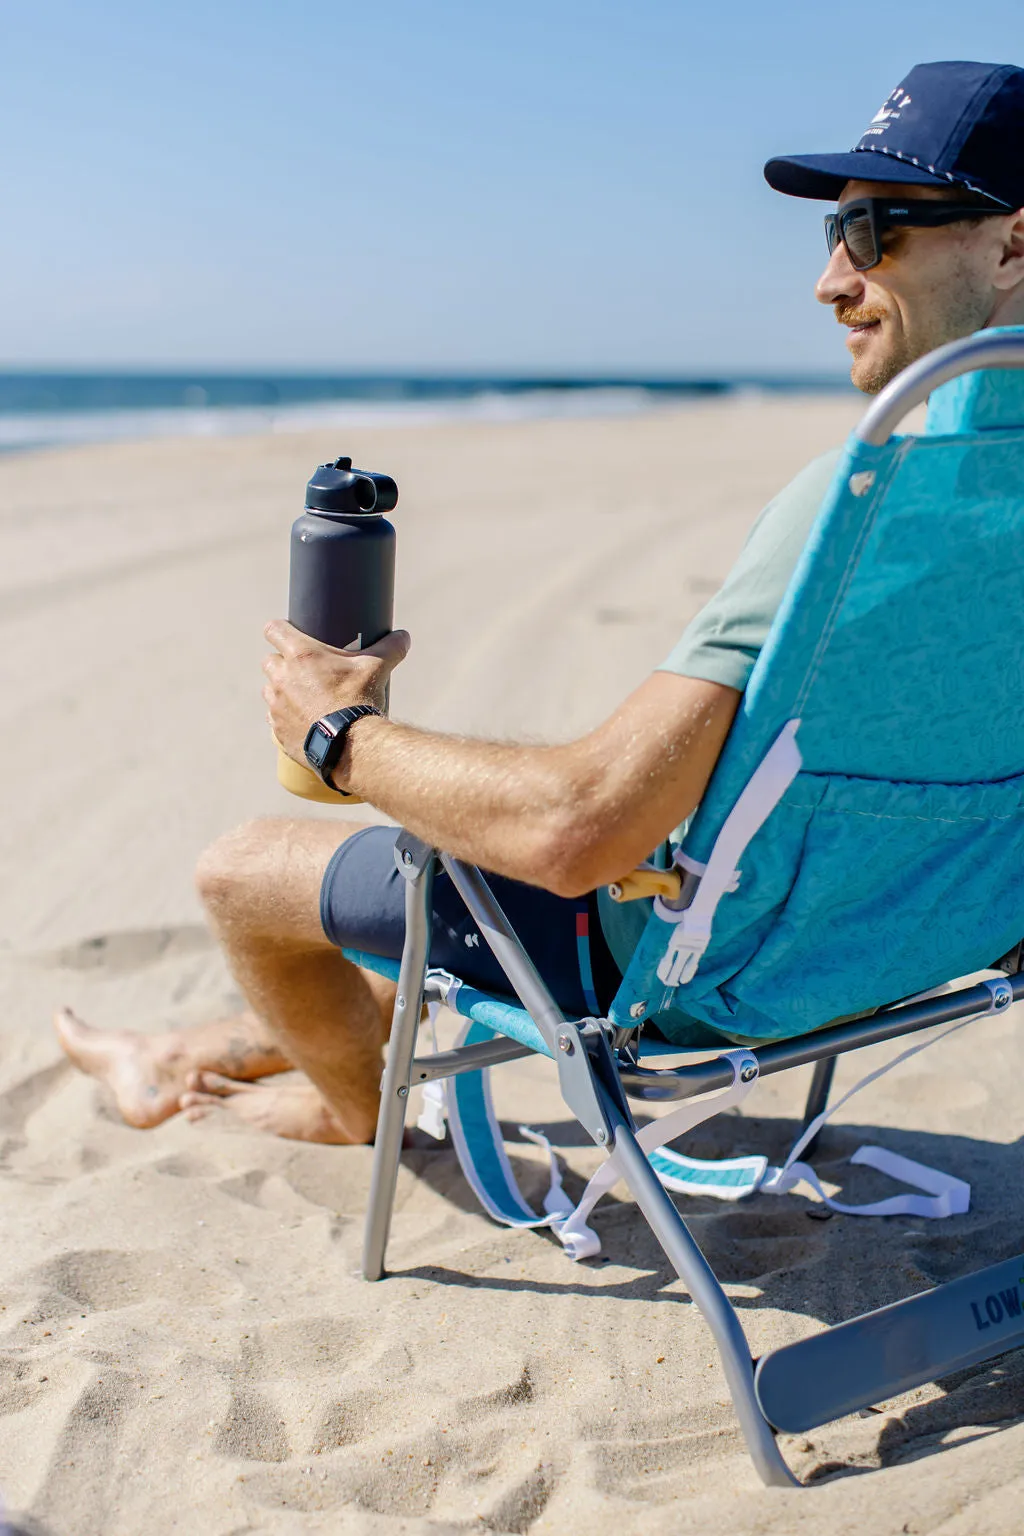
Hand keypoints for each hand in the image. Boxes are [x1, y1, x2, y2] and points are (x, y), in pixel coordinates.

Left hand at [262, 620, 409, 762]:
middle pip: (269, 661)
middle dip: (282, 663)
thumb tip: (404, 636)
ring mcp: (276, 705)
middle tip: (304, 671)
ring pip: (269, 690)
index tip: (289, 635)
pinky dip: (285, 717)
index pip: (273, 629)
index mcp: (301, 655)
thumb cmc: (359, 701)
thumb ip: (390, 648)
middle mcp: (282, 678)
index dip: (279, 630)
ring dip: (281, 691)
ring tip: (304, 698)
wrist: (350, 746)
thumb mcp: (378, 668)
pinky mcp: (277, 730)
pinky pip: (274, 719)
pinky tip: (303, 721)